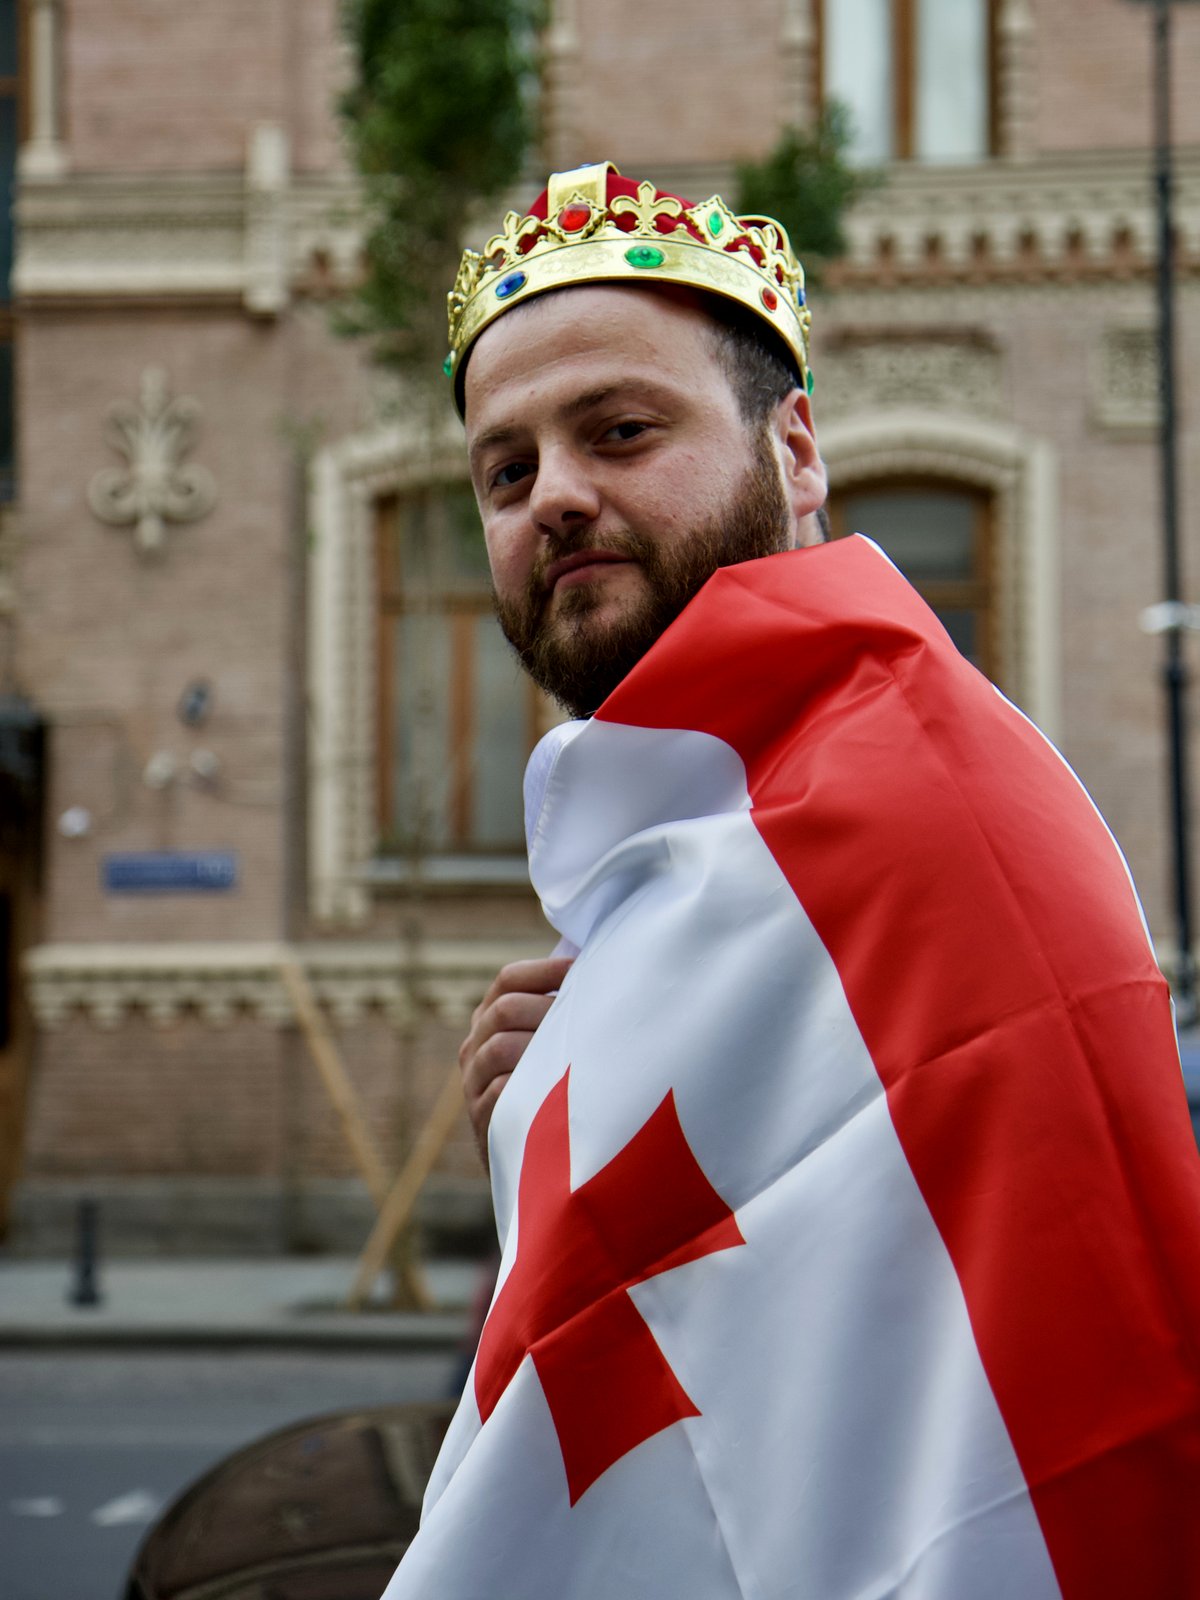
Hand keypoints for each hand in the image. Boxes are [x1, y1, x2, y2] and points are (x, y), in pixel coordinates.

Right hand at [458, 955, 573, 1170]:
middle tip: (585, 1017)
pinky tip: (560, 1085)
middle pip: (505, 1009)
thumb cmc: (550, 1090)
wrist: (529, 1161)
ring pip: (500, 1047)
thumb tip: (600, 966)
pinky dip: (531, 1083)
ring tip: (576, 1051)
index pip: (508, 979)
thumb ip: (557, 1011)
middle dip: (548, 1009)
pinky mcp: (482, 1119)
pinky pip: (500, 1091)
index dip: (545, 970)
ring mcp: (473, 1084)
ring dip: (540, 1044)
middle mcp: (474, 1047)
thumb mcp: (544, 1046)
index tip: (581, 971)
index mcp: (489, 1020)